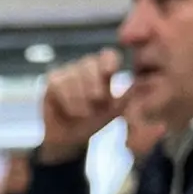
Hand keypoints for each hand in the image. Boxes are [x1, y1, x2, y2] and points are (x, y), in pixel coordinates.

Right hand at [40, 48, 126, 162]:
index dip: (108, 61)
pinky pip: (58, 83)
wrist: (71, 137)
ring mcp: (68, 72)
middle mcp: (86, 67)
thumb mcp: (115, 110)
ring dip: (79, 97)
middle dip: (93, 82)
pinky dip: (66, 99)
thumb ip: (127, 95)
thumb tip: (140, 83)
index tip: (110, 72)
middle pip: (89, 63)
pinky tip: (71, 111)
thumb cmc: (95, 121)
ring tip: (84, 113)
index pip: (108, 56)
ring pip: (73, 75)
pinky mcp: (52, 81)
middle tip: (97, 100)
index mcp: (104, 69)